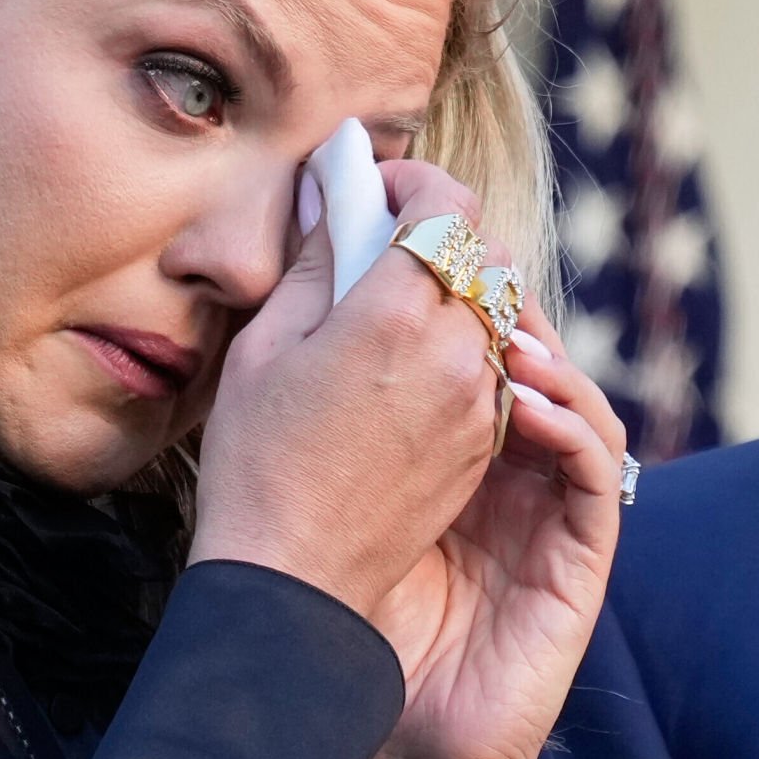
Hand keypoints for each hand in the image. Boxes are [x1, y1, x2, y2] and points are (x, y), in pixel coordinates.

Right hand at [187, 155, 509, 650]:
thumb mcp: (266, 345)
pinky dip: (465, 347)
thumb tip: (335, 190)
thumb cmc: (258, 462)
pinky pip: (494, 366)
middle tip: (385, 243)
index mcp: (397, 316)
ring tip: (396, 309)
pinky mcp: (485, 443)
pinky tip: (410, 367)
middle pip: (487, 252)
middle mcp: (456, 354)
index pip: (449, 204)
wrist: (295, 579)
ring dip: (459, 292)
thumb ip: (317, 257)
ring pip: (499, 310)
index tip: (377, 189)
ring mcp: (480, 403)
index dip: (415, 180)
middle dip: (443, 234)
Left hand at [339, 184, 629, 758]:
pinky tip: (526, 400)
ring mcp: (542, 505)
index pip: (465, 327)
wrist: (350, 720)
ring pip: (571, 398)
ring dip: (544, 350)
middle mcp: (500, 459)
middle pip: (526, 347)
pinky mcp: (574, 554)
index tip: (408, 216)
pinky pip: (594, 472)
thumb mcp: (306, 452)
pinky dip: (570, 424)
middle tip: (461, 262)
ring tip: (500, 327)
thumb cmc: (326, 598)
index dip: (452, 268)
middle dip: (498, 295)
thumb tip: (314, 242)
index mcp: (440, 432)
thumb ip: (321, 355)